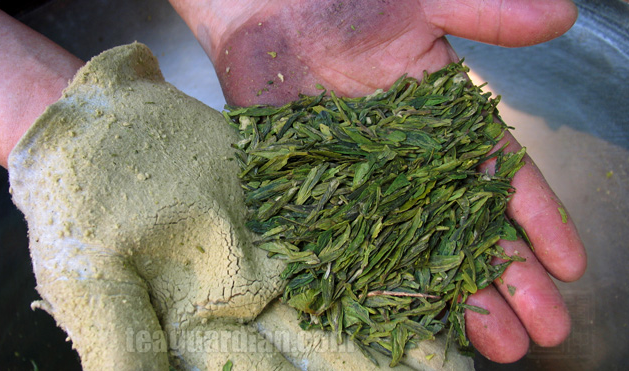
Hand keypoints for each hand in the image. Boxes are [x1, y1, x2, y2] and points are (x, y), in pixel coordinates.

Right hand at [8, 43, 472, 369]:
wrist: (90, 126)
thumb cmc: (75, 206)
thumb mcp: (91, 282)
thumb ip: (125, 351)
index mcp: (198, 333)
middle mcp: (243, 304)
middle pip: (319, 351)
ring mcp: (267, 255)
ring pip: (342, 296)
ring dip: (395, 324)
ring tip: (457, 352)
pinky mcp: (282, 209)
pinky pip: (337, 232)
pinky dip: (380, 252)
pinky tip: (426, 268)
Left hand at [171, 0, 585, 362]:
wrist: (267, 7)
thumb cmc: (349, 1)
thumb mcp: (426, 3)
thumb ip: (487, 15)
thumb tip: (564, 14)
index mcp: (449, 123)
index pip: (502, 178)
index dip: (537, 222)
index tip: (568, 266)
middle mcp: (415, 164)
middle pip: (467, 227)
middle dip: (507, 278)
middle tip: (541, 329)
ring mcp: (367, 184)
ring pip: (418, 248)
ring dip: (454, 295)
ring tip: (493, 343)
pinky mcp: (319, 193)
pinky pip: (350, 243)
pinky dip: (375, 281)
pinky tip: (406, 319)